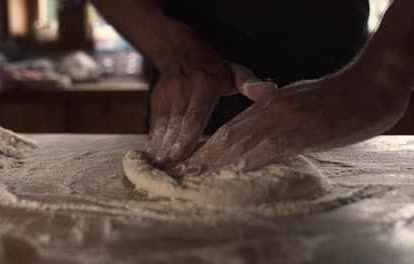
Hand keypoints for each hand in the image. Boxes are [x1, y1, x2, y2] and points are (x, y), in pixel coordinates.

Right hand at [145, 59, 276, 167]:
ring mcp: (166, 96)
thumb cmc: (214, 68)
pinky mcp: (156, 100)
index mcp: (204, 86)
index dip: (186, 137)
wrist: (180, 52)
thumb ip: (250, 83)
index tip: (179, 155)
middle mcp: (182, 91)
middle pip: (176, 125)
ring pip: (162, 126)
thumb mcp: (235, 72)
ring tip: (156, 168)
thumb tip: (271, 90)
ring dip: (159, 148)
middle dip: (170, 149)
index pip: (194, 116)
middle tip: (166, 170)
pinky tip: (151, 157)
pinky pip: (155, 124)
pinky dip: (153, 140)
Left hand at [171, 68, 408, 175]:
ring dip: (221, 162)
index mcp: (266, 103)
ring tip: (200, 176)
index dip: (209, 146)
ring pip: (245, 144)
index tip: (192, 160)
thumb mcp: (294, 94)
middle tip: (184, 172)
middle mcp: (270, 111)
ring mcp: (285, 122)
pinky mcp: (303, 134)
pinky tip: (237, 173)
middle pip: (230, 137)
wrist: (365, 90)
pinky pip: (272, 151)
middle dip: (206, 156)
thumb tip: (256, 98)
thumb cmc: (330, 95)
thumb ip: (271, 99)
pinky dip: (252, 162)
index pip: (230, 128)